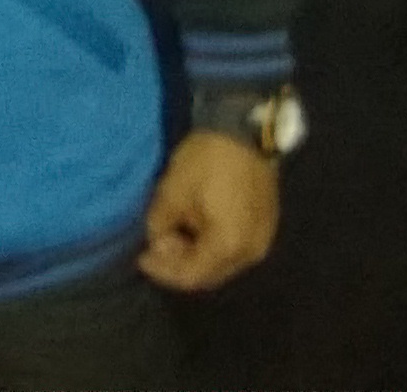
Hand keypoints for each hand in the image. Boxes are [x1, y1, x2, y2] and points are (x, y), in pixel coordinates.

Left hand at [138, 130, 278, 291]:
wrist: (245, 130)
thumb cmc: (207, 161)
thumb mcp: (172, 192)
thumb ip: (160, 226)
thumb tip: (159, 242)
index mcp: (229, 246)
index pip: (191, 276)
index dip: (162, 271)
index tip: (141, 257)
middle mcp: (251, 252)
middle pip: (209, 274)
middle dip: (179, 264)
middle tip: (157, 243)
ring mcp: (262, 240)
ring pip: (222, 262)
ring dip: (195, 255)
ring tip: (174, 232)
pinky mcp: (265, 226)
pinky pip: (234, 248)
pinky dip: (211, 244)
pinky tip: (196, 226)